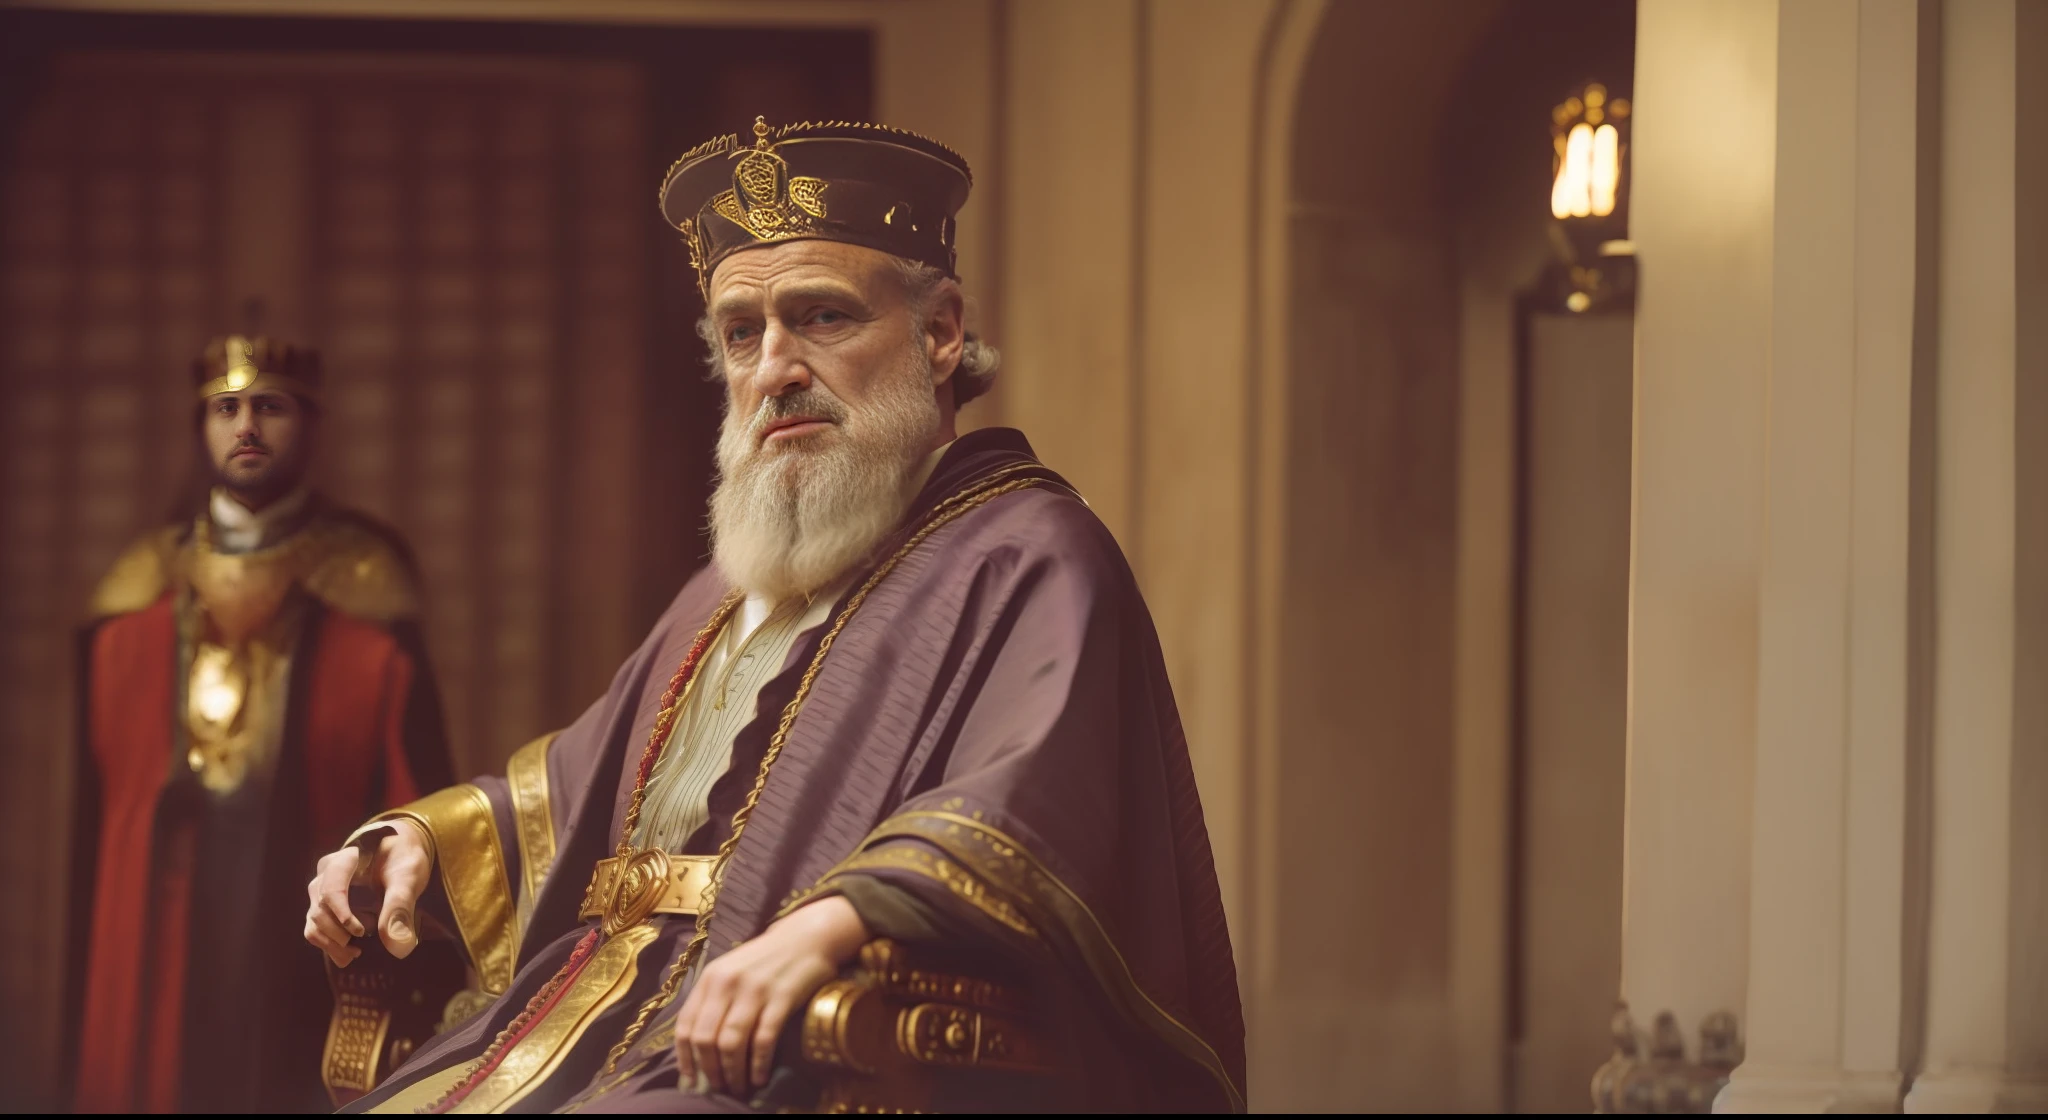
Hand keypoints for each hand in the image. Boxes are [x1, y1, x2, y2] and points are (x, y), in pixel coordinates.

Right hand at [304, 817, 431, 966]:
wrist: (400, 859)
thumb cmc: (404, 862)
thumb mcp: (408, 877)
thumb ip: (401, 904)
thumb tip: (398, 944)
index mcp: (342, 861)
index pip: (331, 890)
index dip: (342, 914)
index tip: (359, 931)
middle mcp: (325, 875)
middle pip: (319, 910)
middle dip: (339, 934)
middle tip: (362, 946)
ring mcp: (320, 892)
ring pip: (314, 923)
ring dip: (331, 945)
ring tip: (356, 953)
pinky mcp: (322, 907)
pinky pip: (314, 930)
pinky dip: (328, 946)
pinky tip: (349, 953)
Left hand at [672, 895, 868, 1095]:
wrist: (806, 937)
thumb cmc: (766, 959)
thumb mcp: (731, 970)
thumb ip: (713, 999)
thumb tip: (699, 1045)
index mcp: (710, 978)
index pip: (686, 1025)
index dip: (685, 1057)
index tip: (691, 1078)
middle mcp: (727, 984)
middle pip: (706, 1039)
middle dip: (710, 1070)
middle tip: (719, 1087)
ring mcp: (754, 990)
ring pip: (731, 1043)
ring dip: (733, 1072)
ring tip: (739, 1087)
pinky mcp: (782, 998)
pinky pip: (763, 1039)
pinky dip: (758, 1064)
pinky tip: (760, 1077)